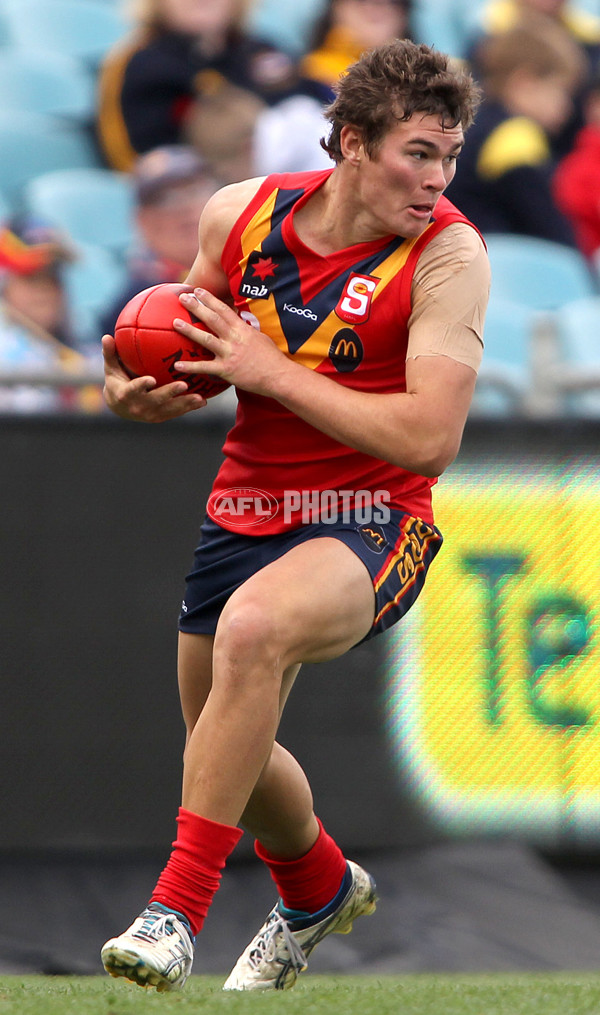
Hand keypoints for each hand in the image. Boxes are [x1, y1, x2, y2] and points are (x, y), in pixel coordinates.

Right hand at [101, 335, 206, 421]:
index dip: (141, 386)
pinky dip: (189, 407)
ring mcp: (150, 415)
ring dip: (185, 404)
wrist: (120, 407)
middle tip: (183, 384)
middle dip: (170, 394)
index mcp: (125, 395)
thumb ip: (110, 354)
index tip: (150, 379)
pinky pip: (176, 413)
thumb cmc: (116, 382)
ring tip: (200, 398)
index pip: (133, 390)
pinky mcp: (160, 418)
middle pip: (156, 401)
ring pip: (170, 410)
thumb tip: (106, 336)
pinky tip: (203, 400)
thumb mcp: (111, 369)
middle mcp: (138, 407)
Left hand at [174, 288, 290, 395]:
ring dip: (189, 330)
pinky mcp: (227, 370)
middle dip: (196, 307)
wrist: (279, 376)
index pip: (224, 310)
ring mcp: (230, 354)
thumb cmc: (271, 359)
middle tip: (182, 298)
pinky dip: (190, 367)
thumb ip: (246, 331)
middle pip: (212, 319)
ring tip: (175, 322)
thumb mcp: (260, 338)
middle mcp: (234, 339)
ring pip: (206, 339)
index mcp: (242, 329)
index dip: (209, 299)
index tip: (198, 291)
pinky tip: (177, 366)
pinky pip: (205, 367)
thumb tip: (239, 323)